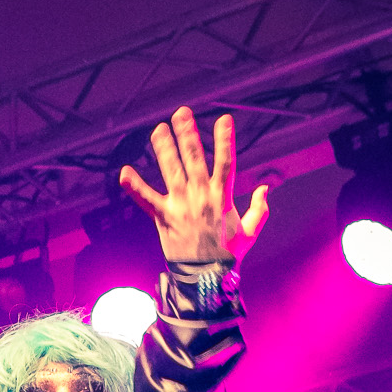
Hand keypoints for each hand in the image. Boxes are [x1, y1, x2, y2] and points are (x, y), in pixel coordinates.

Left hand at [118, 107, 269, 266]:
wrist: (205, 279)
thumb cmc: (227, 255)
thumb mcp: (250, 232)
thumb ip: (259, 210)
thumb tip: (267, 188)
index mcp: (222, 197)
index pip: (226, 162)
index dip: (225, 140)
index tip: (224, 119)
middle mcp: (201, 195)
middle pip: (194, 158)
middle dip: (187, 134)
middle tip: (181, 113)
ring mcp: (181, 205)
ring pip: (171, 170)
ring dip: (164, 147)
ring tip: (158, 129)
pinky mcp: (164, 216)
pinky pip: (146, 199)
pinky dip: (135, 186)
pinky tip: (124, 172)